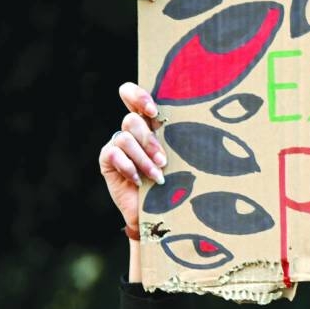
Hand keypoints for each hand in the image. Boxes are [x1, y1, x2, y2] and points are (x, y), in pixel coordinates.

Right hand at [97, 83, 166, 236]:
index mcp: (149, 124)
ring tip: (157, 176)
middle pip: (132, 120)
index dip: (139, 97)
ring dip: (143, 159)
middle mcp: (131, 131)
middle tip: (163, 160)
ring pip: (125, 139)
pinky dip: (129, 168)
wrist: (156, 212)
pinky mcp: (107, 159)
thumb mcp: (179, 160)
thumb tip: (202, 131)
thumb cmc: (173, 182)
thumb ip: (178, 142)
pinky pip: (114, 154)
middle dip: (149, 141)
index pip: (134, 96)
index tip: (153, 112)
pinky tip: (139, 181)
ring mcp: (117, 144)